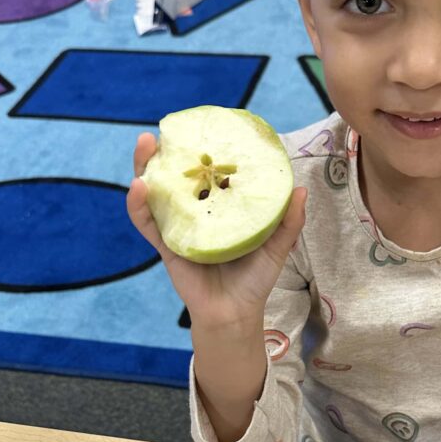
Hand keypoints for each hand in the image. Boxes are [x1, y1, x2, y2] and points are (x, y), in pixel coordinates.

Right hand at [127, 132, 306, 329]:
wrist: (235, 314)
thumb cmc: (255, 280)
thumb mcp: (276, 247)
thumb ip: (288, 220)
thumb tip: (301, 189)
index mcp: (219, 207)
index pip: (208, 172)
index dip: (202, 150)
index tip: (202, 127)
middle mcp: (195, 212)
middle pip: (176, 176)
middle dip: (166, 152)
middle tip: (164, 130)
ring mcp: (177, 226)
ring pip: (155, 192)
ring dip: (145, 167)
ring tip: (145, 144)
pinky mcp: (165, 245)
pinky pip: (147, 222)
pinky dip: (138, 205)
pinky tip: (139, 186)